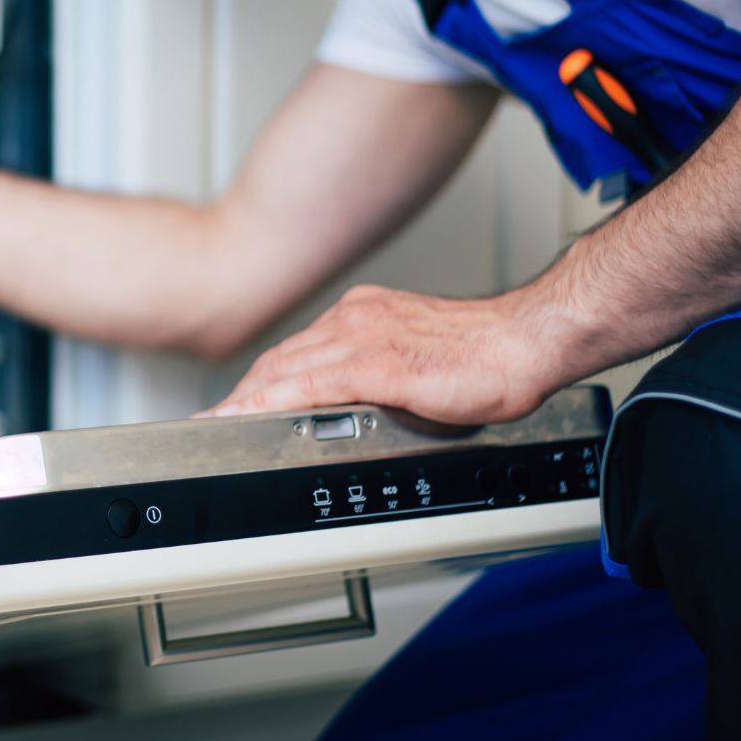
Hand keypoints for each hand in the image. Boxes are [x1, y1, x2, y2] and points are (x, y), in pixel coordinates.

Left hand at [201, 285, 579, 424]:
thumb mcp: (415, 357)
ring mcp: (363, 338)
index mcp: (363, 315)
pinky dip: (274, 403)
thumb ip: (379, 372)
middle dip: (244, 393)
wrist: (524, 343)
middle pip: (281, 360)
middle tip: (216, 421)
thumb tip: (358, 403)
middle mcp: (355, 319)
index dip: (261, 379)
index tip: (237, 401)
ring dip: (248, 401)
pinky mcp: (378, 364)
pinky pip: (312, 386)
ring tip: (220, 425)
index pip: (296, 350)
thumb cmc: (485, 355)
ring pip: (286, 371)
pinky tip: (253, 418)